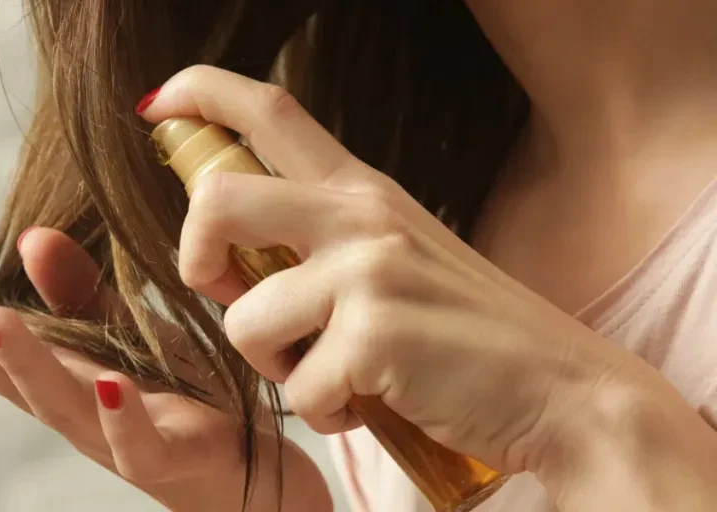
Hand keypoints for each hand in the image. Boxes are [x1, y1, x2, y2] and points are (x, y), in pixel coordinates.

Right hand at [0, 227, 329, 510]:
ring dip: (21, 363)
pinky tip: (109, 381)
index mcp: (58, 376)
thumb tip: (31, 237)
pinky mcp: (172, 457)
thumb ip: (77, 293)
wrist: (245, 471)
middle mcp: (75, 411)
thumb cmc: (174, 396)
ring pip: (58, 407)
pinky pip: (140, 444)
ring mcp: (117, 439)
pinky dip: (121, 416)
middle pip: (5, 378)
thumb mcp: (123, 333)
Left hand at [137, 65, 674, 476]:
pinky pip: (300, 388)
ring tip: (333, 375)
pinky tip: (368, 404)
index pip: (269, 111)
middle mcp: (360, 215)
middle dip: (195, 255)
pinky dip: (326, 412)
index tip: (159, 104)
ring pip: (245, 319)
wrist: (564, 391)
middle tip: (230, 293)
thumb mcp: (396, 258)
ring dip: (276, 365)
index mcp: (362, 191)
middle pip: (218, 198)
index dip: (202, 92)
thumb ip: (322, 243)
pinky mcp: (375, 335)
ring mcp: (369, 271)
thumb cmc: (467, 333)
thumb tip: (236, 262)